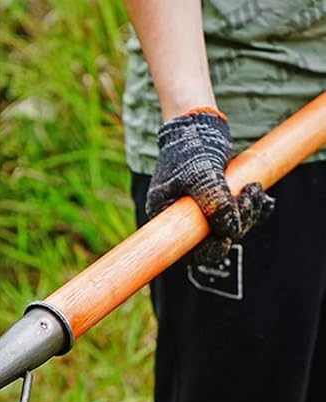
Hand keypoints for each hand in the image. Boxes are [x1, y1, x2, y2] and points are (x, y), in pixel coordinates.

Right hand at [146, 109, 275, 264]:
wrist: (198, 125)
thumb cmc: (190, 148)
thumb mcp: (200, 174)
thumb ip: (214, 202)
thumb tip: (230, 230)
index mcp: (166, 217)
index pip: (185, 249)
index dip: (207, 251)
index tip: (225, 241)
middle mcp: (182, 218)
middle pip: (212, 240)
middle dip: (236, 225)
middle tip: (250, 199)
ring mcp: (201, 211)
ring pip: (229, 228)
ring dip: (248, 213)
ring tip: (254, 189)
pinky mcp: (218, 201)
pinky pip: (238, 216)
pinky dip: (253, 209)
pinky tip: (261, 198)